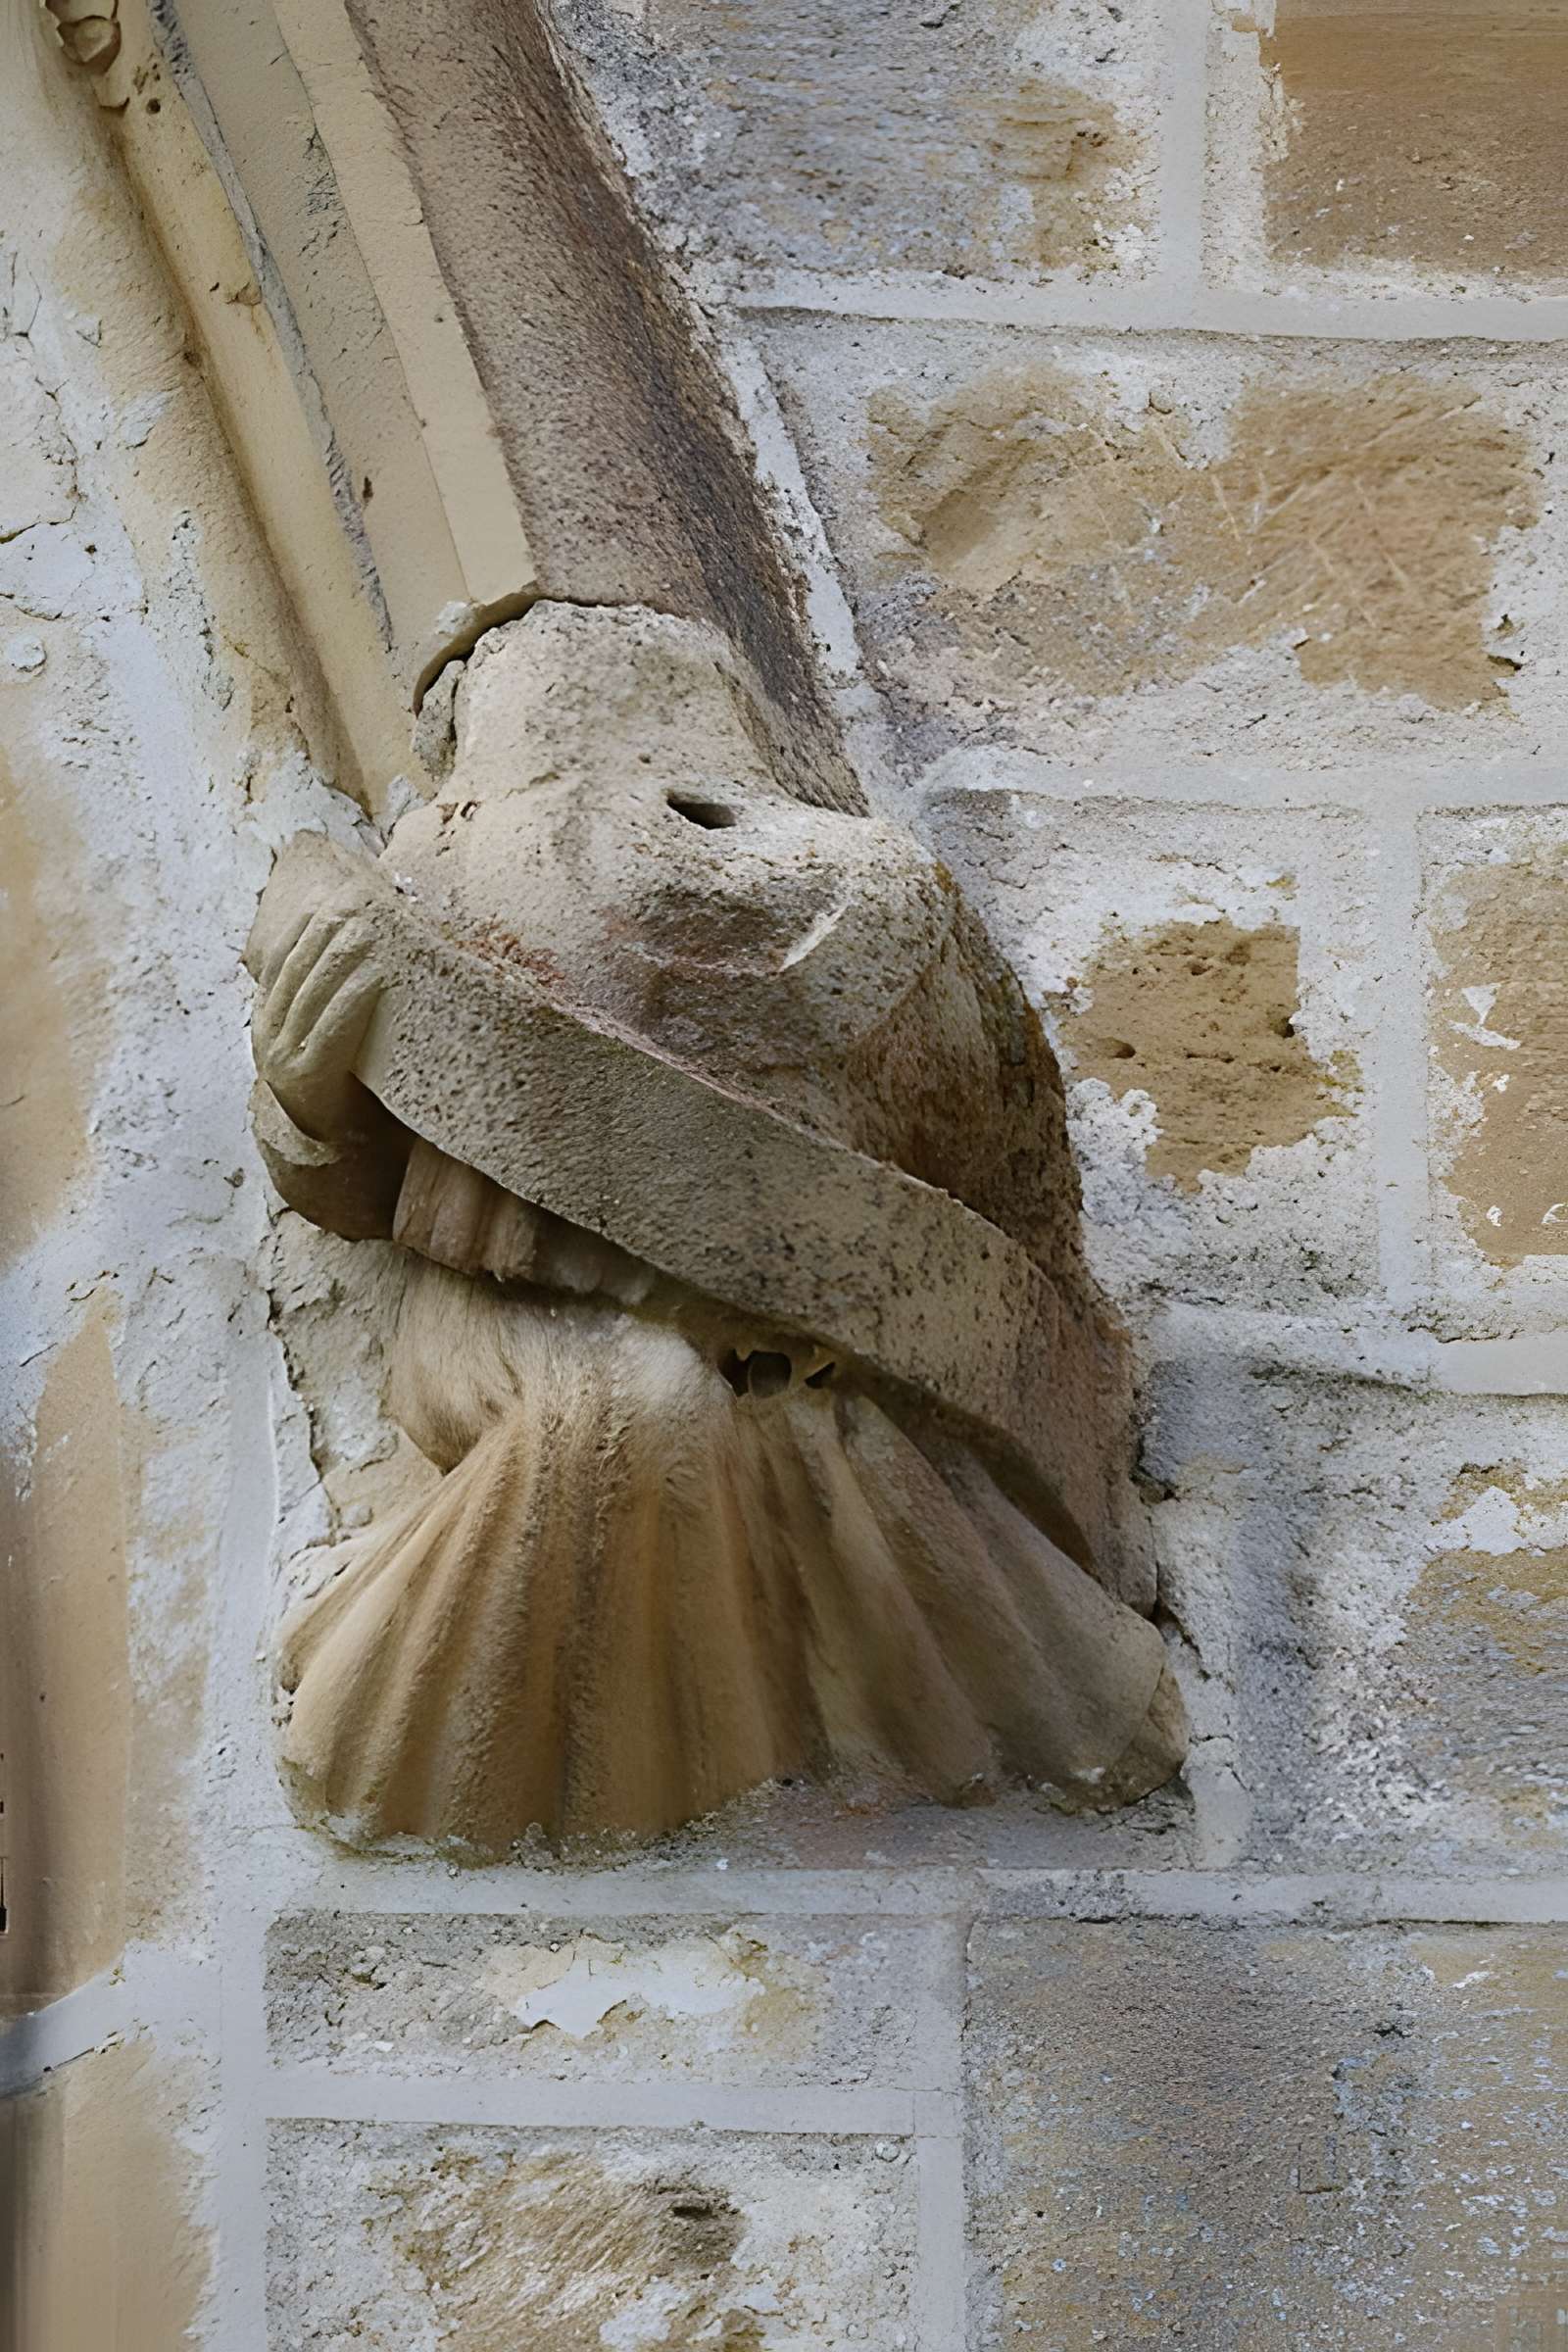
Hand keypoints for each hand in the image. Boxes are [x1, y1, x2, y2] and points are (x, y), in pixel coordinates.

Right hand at [251, 881, 383, 1142]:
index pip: (282, 960)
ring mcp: (282, 1058)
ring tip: (369, 926)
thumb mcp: (333, 1037)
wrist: (336, 1157)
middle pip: (296, 970)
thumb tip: (365, 947)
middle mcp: (268, 1035)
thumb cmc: (346, 1089)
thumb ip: (334, 1001)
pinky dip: (351, 1002)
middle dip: (326, 931)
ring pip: (310, 994)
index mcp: (268, 1018)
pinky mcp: (306, 1080)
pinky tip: (374, 978)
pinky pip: (330, 1032)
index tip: (332, 895)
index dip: (305, 926)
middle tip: (358, 899)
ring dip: (340, 956)